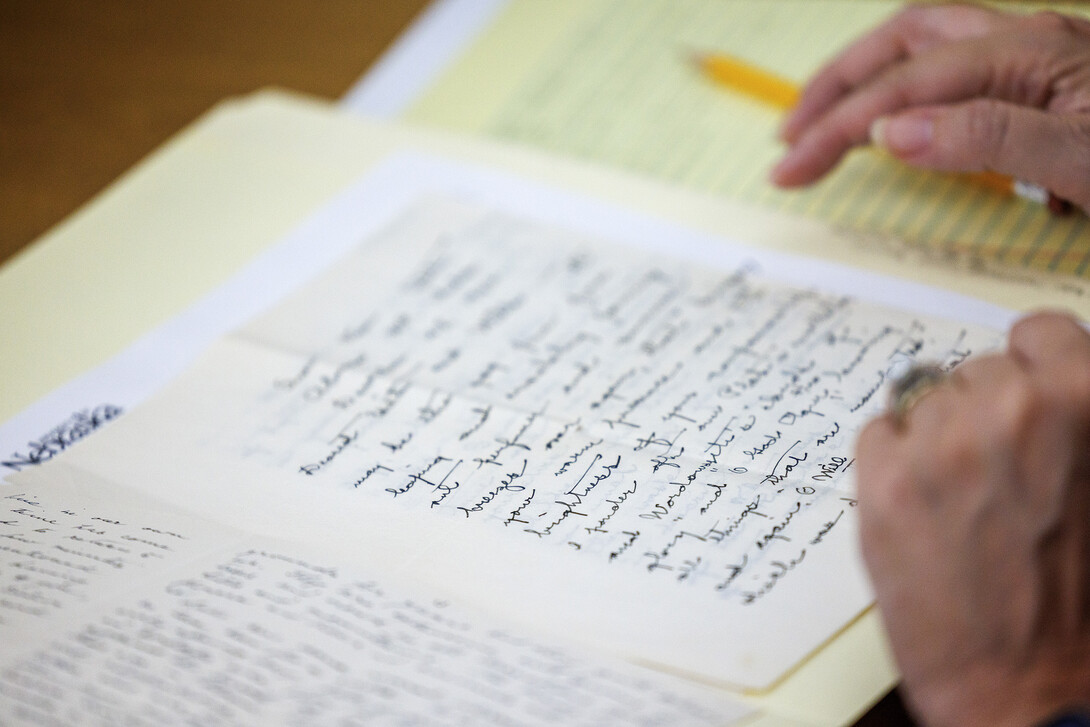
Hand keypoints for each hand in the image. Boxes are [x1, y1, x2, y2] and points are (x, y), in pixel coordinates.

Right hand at [771, 4, 1089, 213]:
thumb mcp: (1078, 157)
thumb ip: (986, 137)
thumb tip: (889, 132)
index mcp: (1027, 52)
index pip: (906, 85)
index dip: (839, 125)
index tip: (792, 168)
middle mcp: (1023, 41)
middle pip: (902, 42)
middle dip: (835, 86)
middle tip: (789, 136)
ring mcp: (1034, 58)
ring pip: (925, 49)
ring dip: (864, 81)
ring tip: (822, 124)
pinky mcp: (1041, 81)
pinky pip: (954, 72)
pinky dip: (905, 91)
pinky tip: (894, 125)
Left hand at [855, 311, 1089, 726]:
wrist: (1033, 686)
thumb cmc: (1083, 594)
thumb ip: (1073, 418)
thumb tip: (1042, 381)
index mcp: (1085, 399)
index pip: (1038, 331)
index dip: (1031, 366)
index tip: (1024, 395)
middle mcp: (1013, 410)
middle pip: (977, 371)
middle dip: (984, 412)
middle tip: (999, 474)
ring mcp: (942, 444)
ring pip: (922, 399)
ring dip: (935, 437)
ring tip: (963, 501)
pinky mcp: (884, 481)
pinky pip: (877, 432)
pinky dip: (892, 461)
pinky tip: (923, 508)